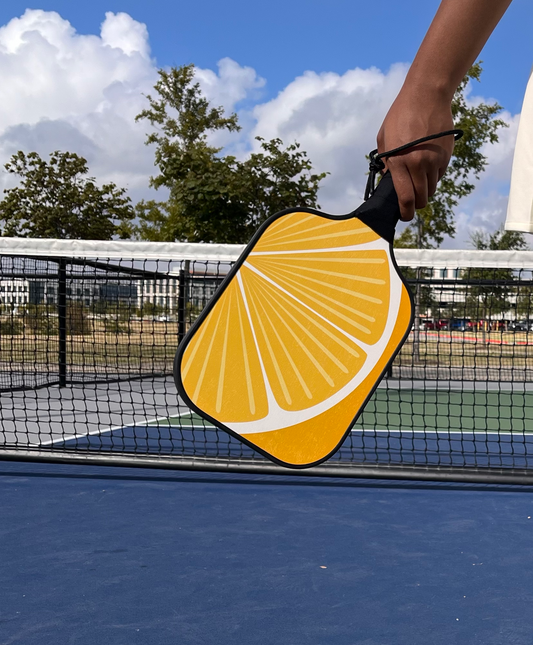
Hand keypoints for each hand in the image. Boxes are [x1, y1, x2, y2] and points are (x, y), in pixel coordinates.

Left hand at [377, 89, 454, 220]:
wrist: (427, 96)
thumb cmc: (400, 116)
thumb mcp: (384, 139)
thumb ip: (387, 163)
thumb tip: (391, 181)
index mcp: (400, 163)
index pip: (406, 198)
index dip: (405, 212)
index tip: (404, 216)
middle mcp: (419, 164)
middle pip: (421, 199)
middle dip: (415, 204)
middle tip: (410, 201)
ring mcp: (435, 161)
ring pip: (431, 189)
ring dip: (424, 190)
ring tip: (417, 179)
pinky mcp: (446, 156)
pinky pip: (439, 176)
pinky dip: (433, 177)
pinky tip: (426, 165)